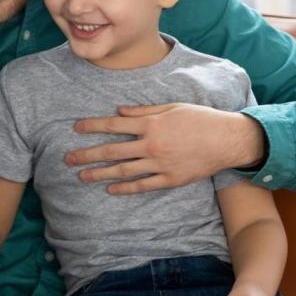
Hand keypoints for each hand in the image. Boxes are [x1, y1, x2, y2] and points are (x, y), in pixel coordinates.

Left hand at [66, 103, 264, 194]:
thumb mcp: (171, 107)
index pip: (113, 125)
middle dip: (87, 154)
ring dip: (100, 173)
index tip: (75, 128)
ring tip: (82, 176)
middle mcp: (151, 144)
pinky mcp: (170, 179)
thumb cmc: (199, 119)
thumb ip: (143, 111)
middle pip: (112, 150)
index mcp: (150, 124)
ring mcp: (160, 163)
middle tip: (68, 158)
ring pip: (123, 170)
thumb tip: (118, 111)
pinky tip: (110, 188)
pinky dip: (125, 188)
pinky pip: (143, 185)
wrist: (227, 140)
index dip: (92, 126)